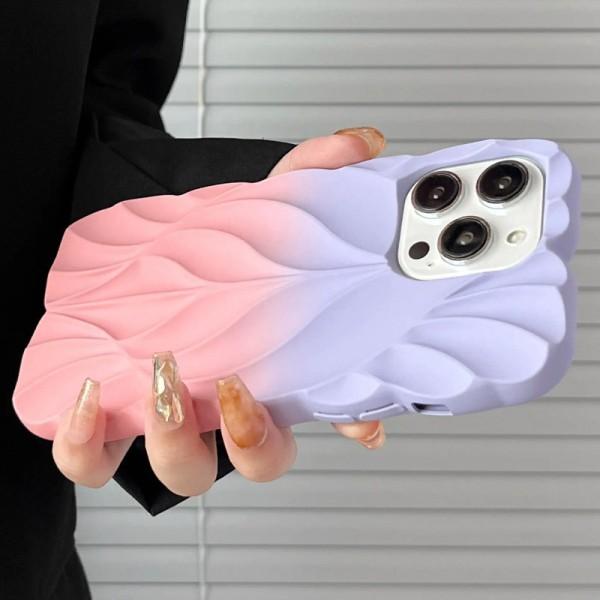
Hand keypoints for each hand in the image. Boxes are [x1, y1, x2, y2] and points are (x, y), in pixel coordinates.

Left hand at [52, 126, 387, 494]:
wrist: (133, 247)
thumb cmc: (206, 244)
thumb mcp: (263, 209)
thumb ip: (310, 179)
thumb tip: (361, 144)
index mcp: (276, 367)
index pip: (328, 407)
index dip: (348, 425)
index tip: (364, 423)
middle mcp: (228, 403)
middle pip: (257, 459)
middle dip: (252, 440)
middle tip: (240, 386)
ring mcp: (172, 412)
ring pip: (181, 468)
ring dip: (175, 440)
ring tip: (165, 377)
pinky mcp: (111, 410)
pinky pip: (93, 455)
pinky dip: (86, 442)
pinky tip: (88, 394)